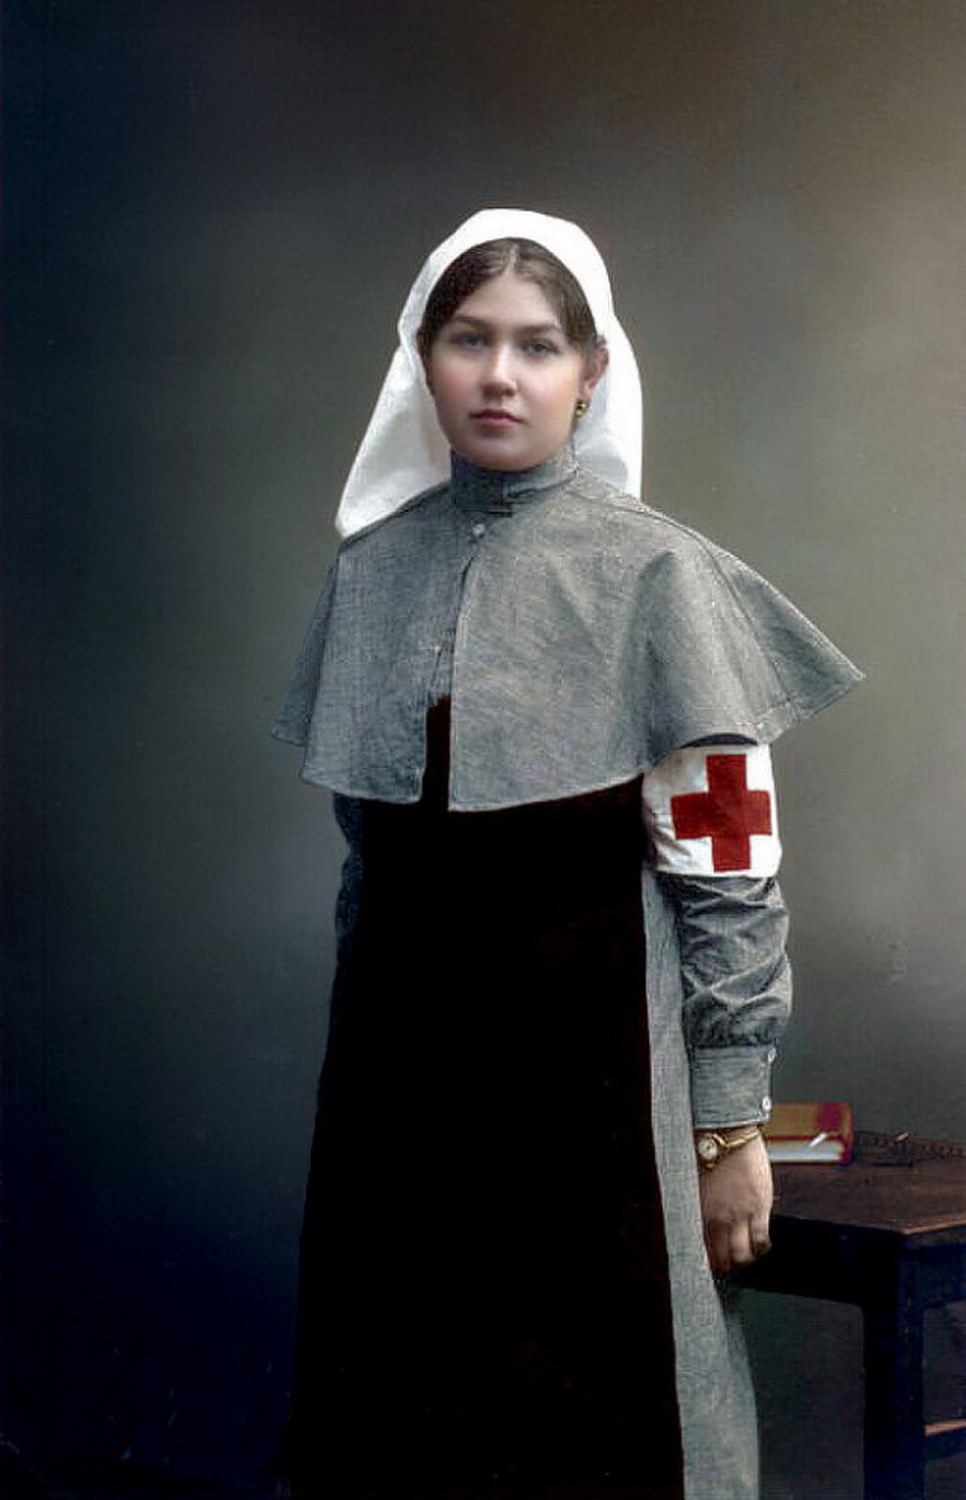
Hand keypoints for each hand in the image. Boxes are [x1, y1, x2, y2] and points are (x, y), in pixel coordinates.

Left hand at [697, 1131, 772, 1274]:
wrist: (728, 1135)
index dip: (709, 1261)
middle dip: (726, 1266)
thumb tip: (704, 1221)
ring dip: (744, 1260)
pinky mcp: (759, 1208)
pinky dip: (761, 1248)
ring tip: (746, 1257)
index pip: (704, 1249)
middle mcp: (719, 1218)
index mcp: (700, 1212)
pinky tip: (761, 1246)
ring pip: (743, 1255)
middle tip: (729, 1265)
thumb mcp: (697, 1184)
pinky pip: (761, 1240)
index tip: (713, 1263)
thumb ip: (702, 1206)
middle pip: (723, 1257)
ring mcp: (740, 1215)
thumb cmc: (709, 1153)